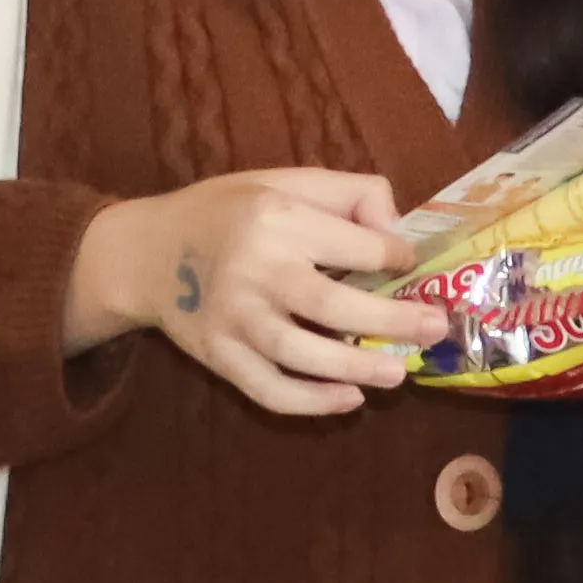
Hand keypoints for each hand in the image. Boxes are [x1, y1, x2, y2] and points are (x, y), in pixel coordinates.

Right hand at [73, 171, 416, 415]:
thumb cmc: (227, 212)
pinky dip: (311, 403)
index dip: (393, 258)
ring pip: (302, 354)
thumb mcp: (282, 180)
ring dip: (357, 368)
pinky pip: (268, 389)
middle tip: (435, 330)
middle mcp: (256, 269)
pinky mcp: (219, 356)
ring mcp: (235, 318)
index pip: (355, 246)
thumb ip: (346, 193)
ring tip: (398, 373)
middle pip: (335, 306)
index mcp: (276, 217)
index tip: (408, 267)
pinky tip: (348, 401)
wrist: (147, 252)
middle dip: (393, 321)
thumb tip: (397, 227)